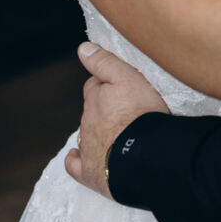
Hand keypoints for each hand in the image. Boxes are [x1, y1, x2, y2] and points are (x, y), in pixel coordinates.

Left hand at [66, 43, 169, 196]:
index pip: (95, 85)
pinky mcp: (90, 172)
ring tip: (119, 134)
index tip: (121, 86)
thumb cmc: (141, 115)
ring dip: (99, 131)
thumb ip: (105, 62)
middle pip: (92, 110)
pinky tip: (79, 156)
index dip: (107, 84)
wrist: (145, 156)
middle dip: (104, 108)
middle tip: (127, 110)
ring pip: (88, 134)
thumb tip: (82, 49)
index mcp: (96, 98)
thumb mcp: (128, 78)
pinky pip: (75, 165)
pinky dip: (76, 159)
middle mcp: (88, 121)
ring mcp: (88, 147)